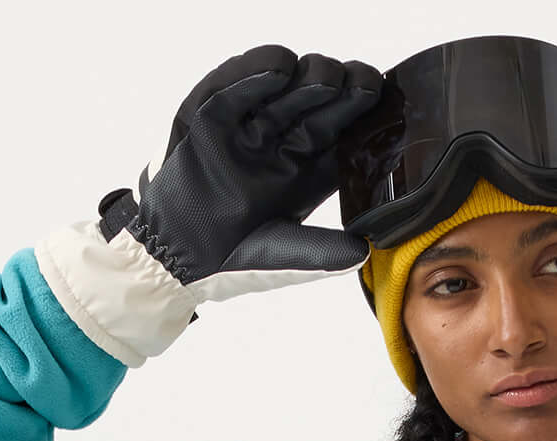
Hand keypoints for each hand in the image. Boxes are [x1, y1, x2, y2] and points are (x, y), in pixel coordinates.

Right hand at [105, 45, 383, 286]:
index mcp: (304, 174)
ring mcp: (248, 127)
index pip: (341, 139)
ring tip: (326, 74)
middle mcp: (280, 144)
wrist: (172, 256)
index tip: (384, 108)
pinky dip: (255, 72)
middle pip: (319, 107)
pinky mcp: (211, 115)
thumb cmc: (228, 259)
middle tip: (364, 81)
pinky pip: (235, 87)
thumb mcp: (281, 256)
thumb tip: (363, 251)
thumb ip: (319, 253)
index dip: (362, 121)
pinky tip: (280, 65)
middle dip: (343, 90)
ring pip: (284, 90)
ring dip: (308, 78)